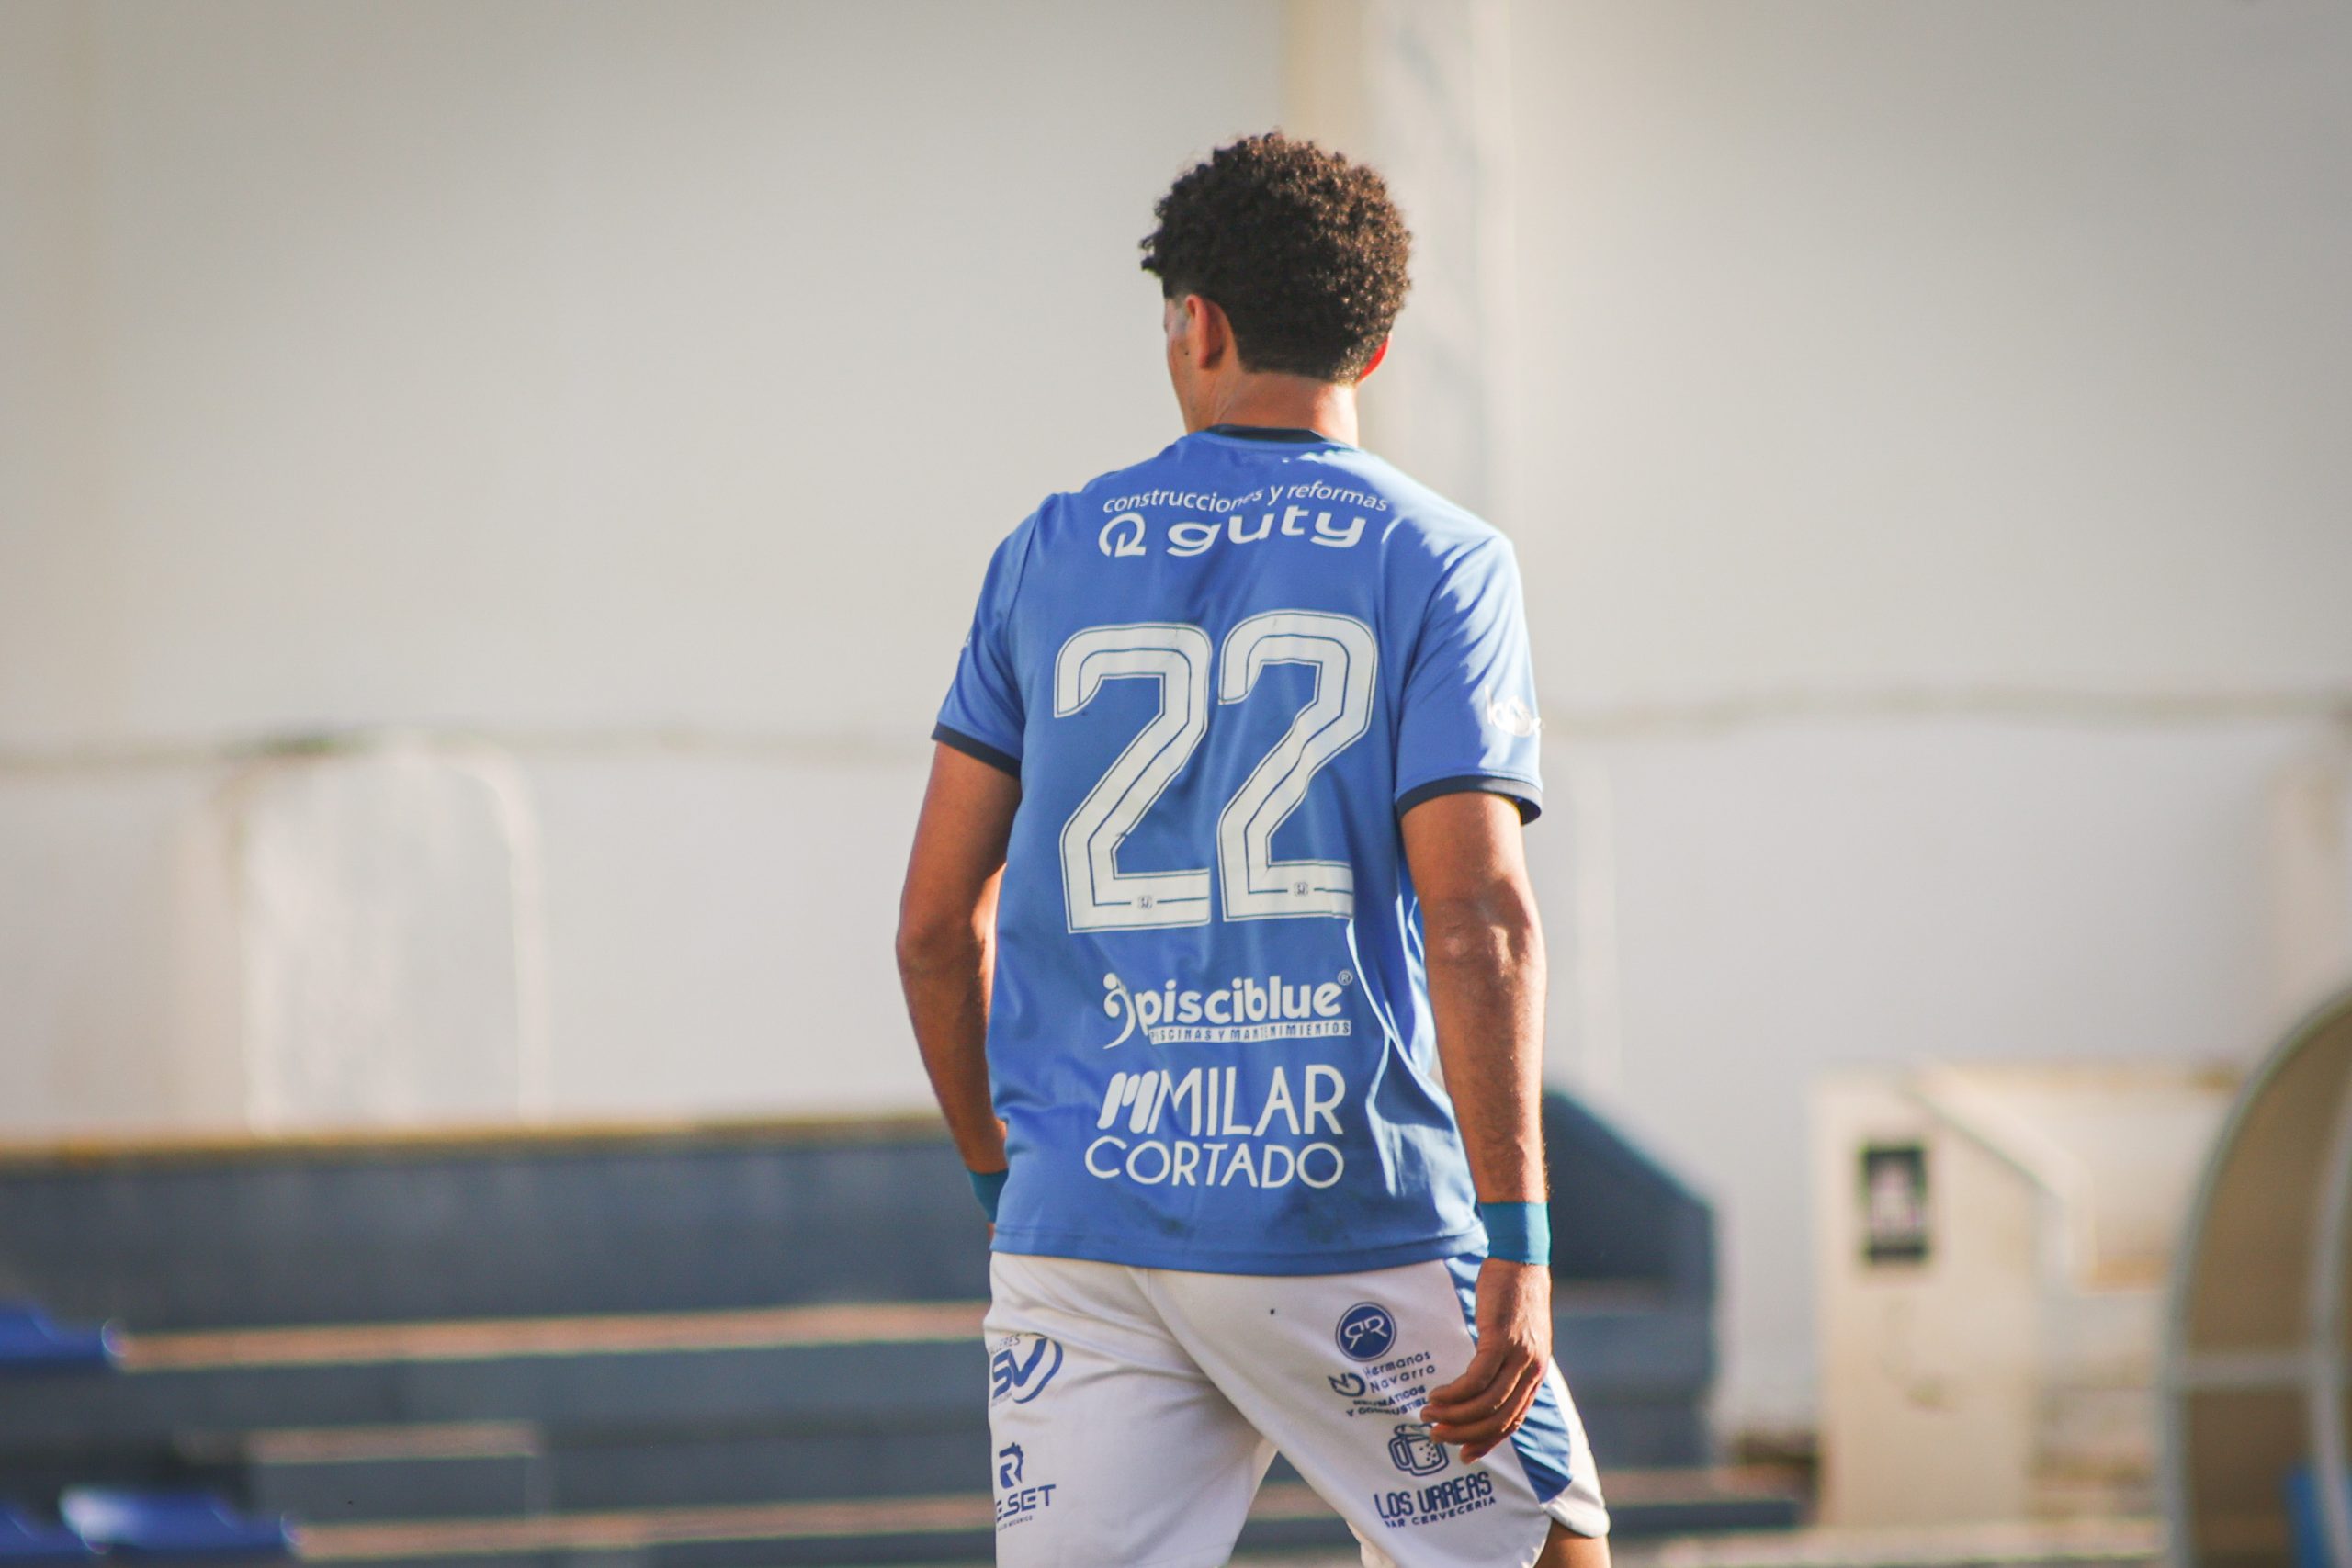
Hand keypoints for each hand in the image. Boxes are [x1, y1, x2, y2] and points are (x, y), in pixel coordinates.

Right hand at [1420, 1257, 1550, 1463]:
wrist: (1520, 1261)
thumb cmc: (1513, 1296)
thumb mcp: (1517, 1337)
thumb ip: (1506, 1362)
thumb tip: (1482, 1384)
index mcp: (1535, 1374)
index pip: (1513, 1421)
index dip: (1487, 1441)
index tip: (1464, 1454)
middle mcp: (1530, 1370)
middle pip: (1498, 1418)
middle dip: (1465, 1433)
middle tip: (1436, 1435)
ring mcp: (1518, 1356)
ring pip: (1486, 1402)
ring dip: (1454, 1414)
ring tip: (1429, 1414)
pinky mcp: (1500, 1340)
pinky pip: (1475, 1378)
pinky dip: (1454, 1392)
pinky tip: (1438, 1393)